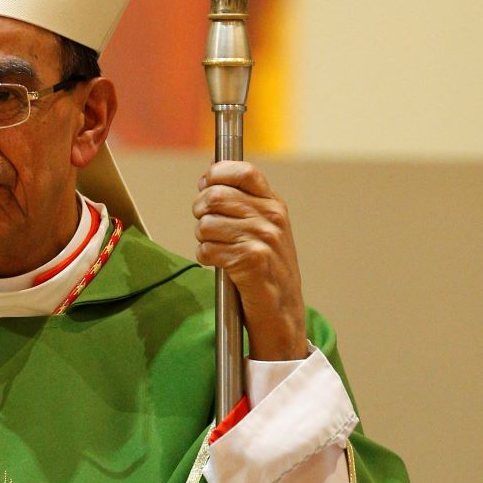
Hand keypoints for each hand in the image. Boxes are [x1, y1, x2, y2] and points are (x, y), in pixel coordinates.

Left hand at [193, 161, 307, 360]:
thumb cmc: (266, 269)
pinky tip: (219, 265)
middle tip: (205, 227)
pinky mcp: (251, 260)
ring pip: (206, 224)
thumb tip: (207, 176)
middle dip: (200, 211)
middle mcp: (271, 217)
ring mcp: (263, 238)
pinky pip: (207, 249)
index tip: (205, 184)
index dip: (216, 174)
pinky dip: (206, 258)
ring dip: (203, 239)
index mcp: (274, 204)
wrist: (282, 311)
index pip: (242, 171)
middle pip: (215, 196)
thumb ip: (241, 202)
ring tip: (217, 250)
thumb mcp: (264, 228)